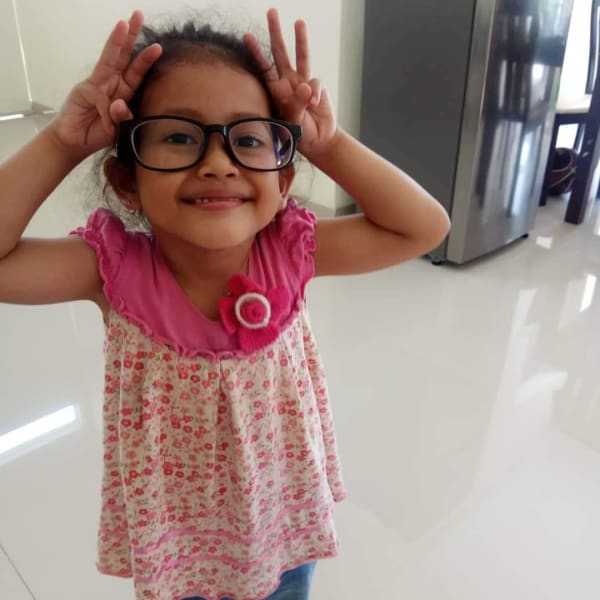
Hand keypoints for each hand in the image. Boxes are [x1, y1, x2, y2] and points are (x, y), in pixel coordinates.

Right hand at [48, 11, 160, 159]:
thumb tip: (120, 105)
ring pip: (109, 61)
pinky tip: (108, 125)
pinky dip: (107, 113)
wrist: (75, 142)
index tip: (157, 46)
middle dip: (130, 35)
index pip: (136, 71)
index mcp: (123, 91)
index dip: (145, 58)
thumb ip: (122, 118)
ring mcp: (96, 84)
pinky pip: (101, 98)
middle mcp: (111, 83)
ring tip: (123, 25)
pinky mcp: (84, 91)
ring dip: (116, 42)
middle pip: (122, 56)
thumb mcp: (118, 129)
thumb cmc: (99, 133)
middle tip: (138, 16)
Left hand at [244, 9, 336, 158]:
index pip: (264, 68)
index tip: (247, 38)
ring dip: (300, 39)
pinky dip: (316, 94)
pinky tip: (315, 106)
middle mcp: (288, 82)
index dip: (257, 53)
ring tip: (298, 22)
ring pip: (301, 56)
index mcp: (276, 90)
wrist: (318, 139)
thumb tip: (306, 86)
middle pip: (280, 53)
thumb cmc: (300, 133)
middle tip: (271, 13)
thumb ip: (298, 104)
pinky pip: (316, 84)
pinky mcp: (317, 86)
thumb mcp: (293, 122)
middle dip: (275, 33)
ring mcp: (303, 82)